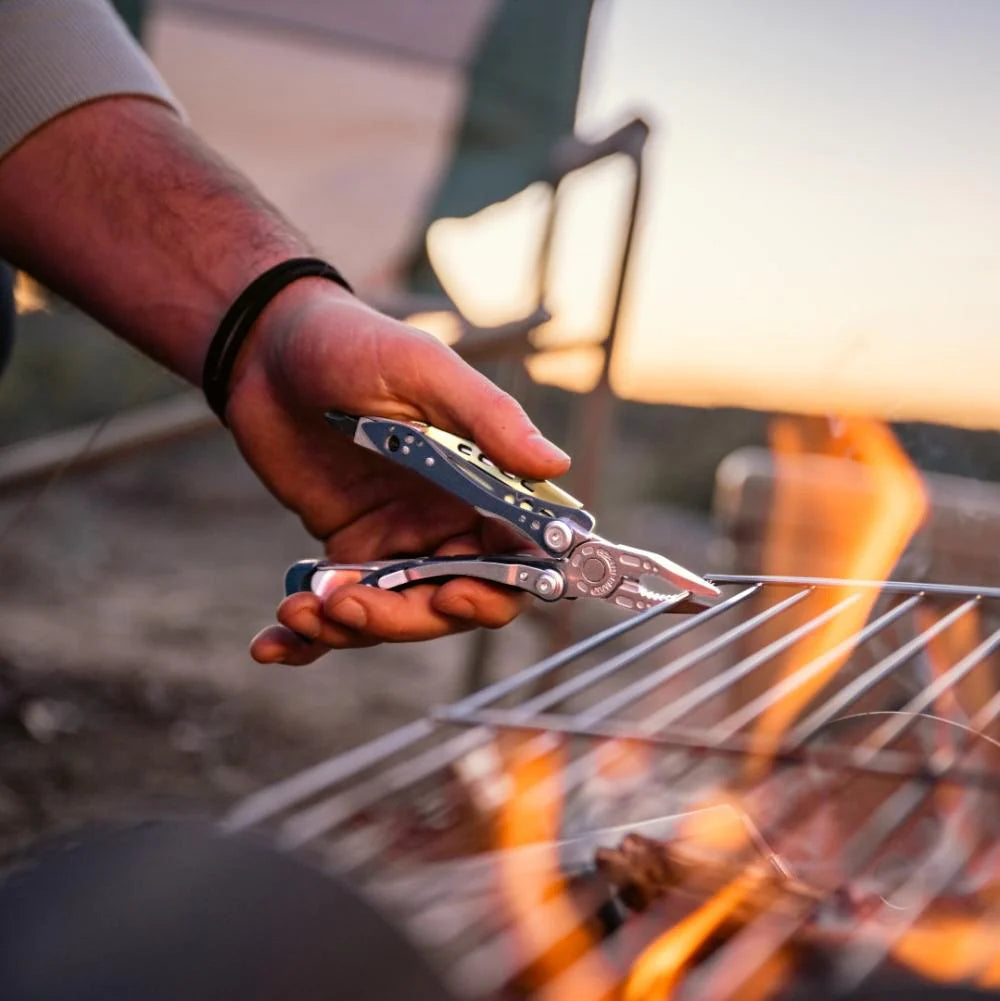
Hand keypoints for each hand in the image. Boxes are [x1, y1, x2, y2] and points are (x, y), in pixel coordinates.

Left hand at [224, 279, 570, 662]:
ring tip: (301, 609)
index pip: (516, 556)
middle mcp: (447, 520)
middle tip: (353, 605)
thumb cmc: (353, 343)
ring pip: (394, 615)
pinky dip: (308, 638)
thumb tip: (555, 464)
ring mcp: (396, 540)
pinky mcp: (346, 550)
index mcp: (481, 482)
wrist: (266, 349)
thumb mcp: (422, 369)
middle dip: (406, 618)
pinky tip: (271, 644)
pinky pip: (338, 608)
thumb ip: (488, 418)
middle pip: (452, 602)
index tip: (454, 595)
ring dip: (349, 629)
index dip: (499, 588)